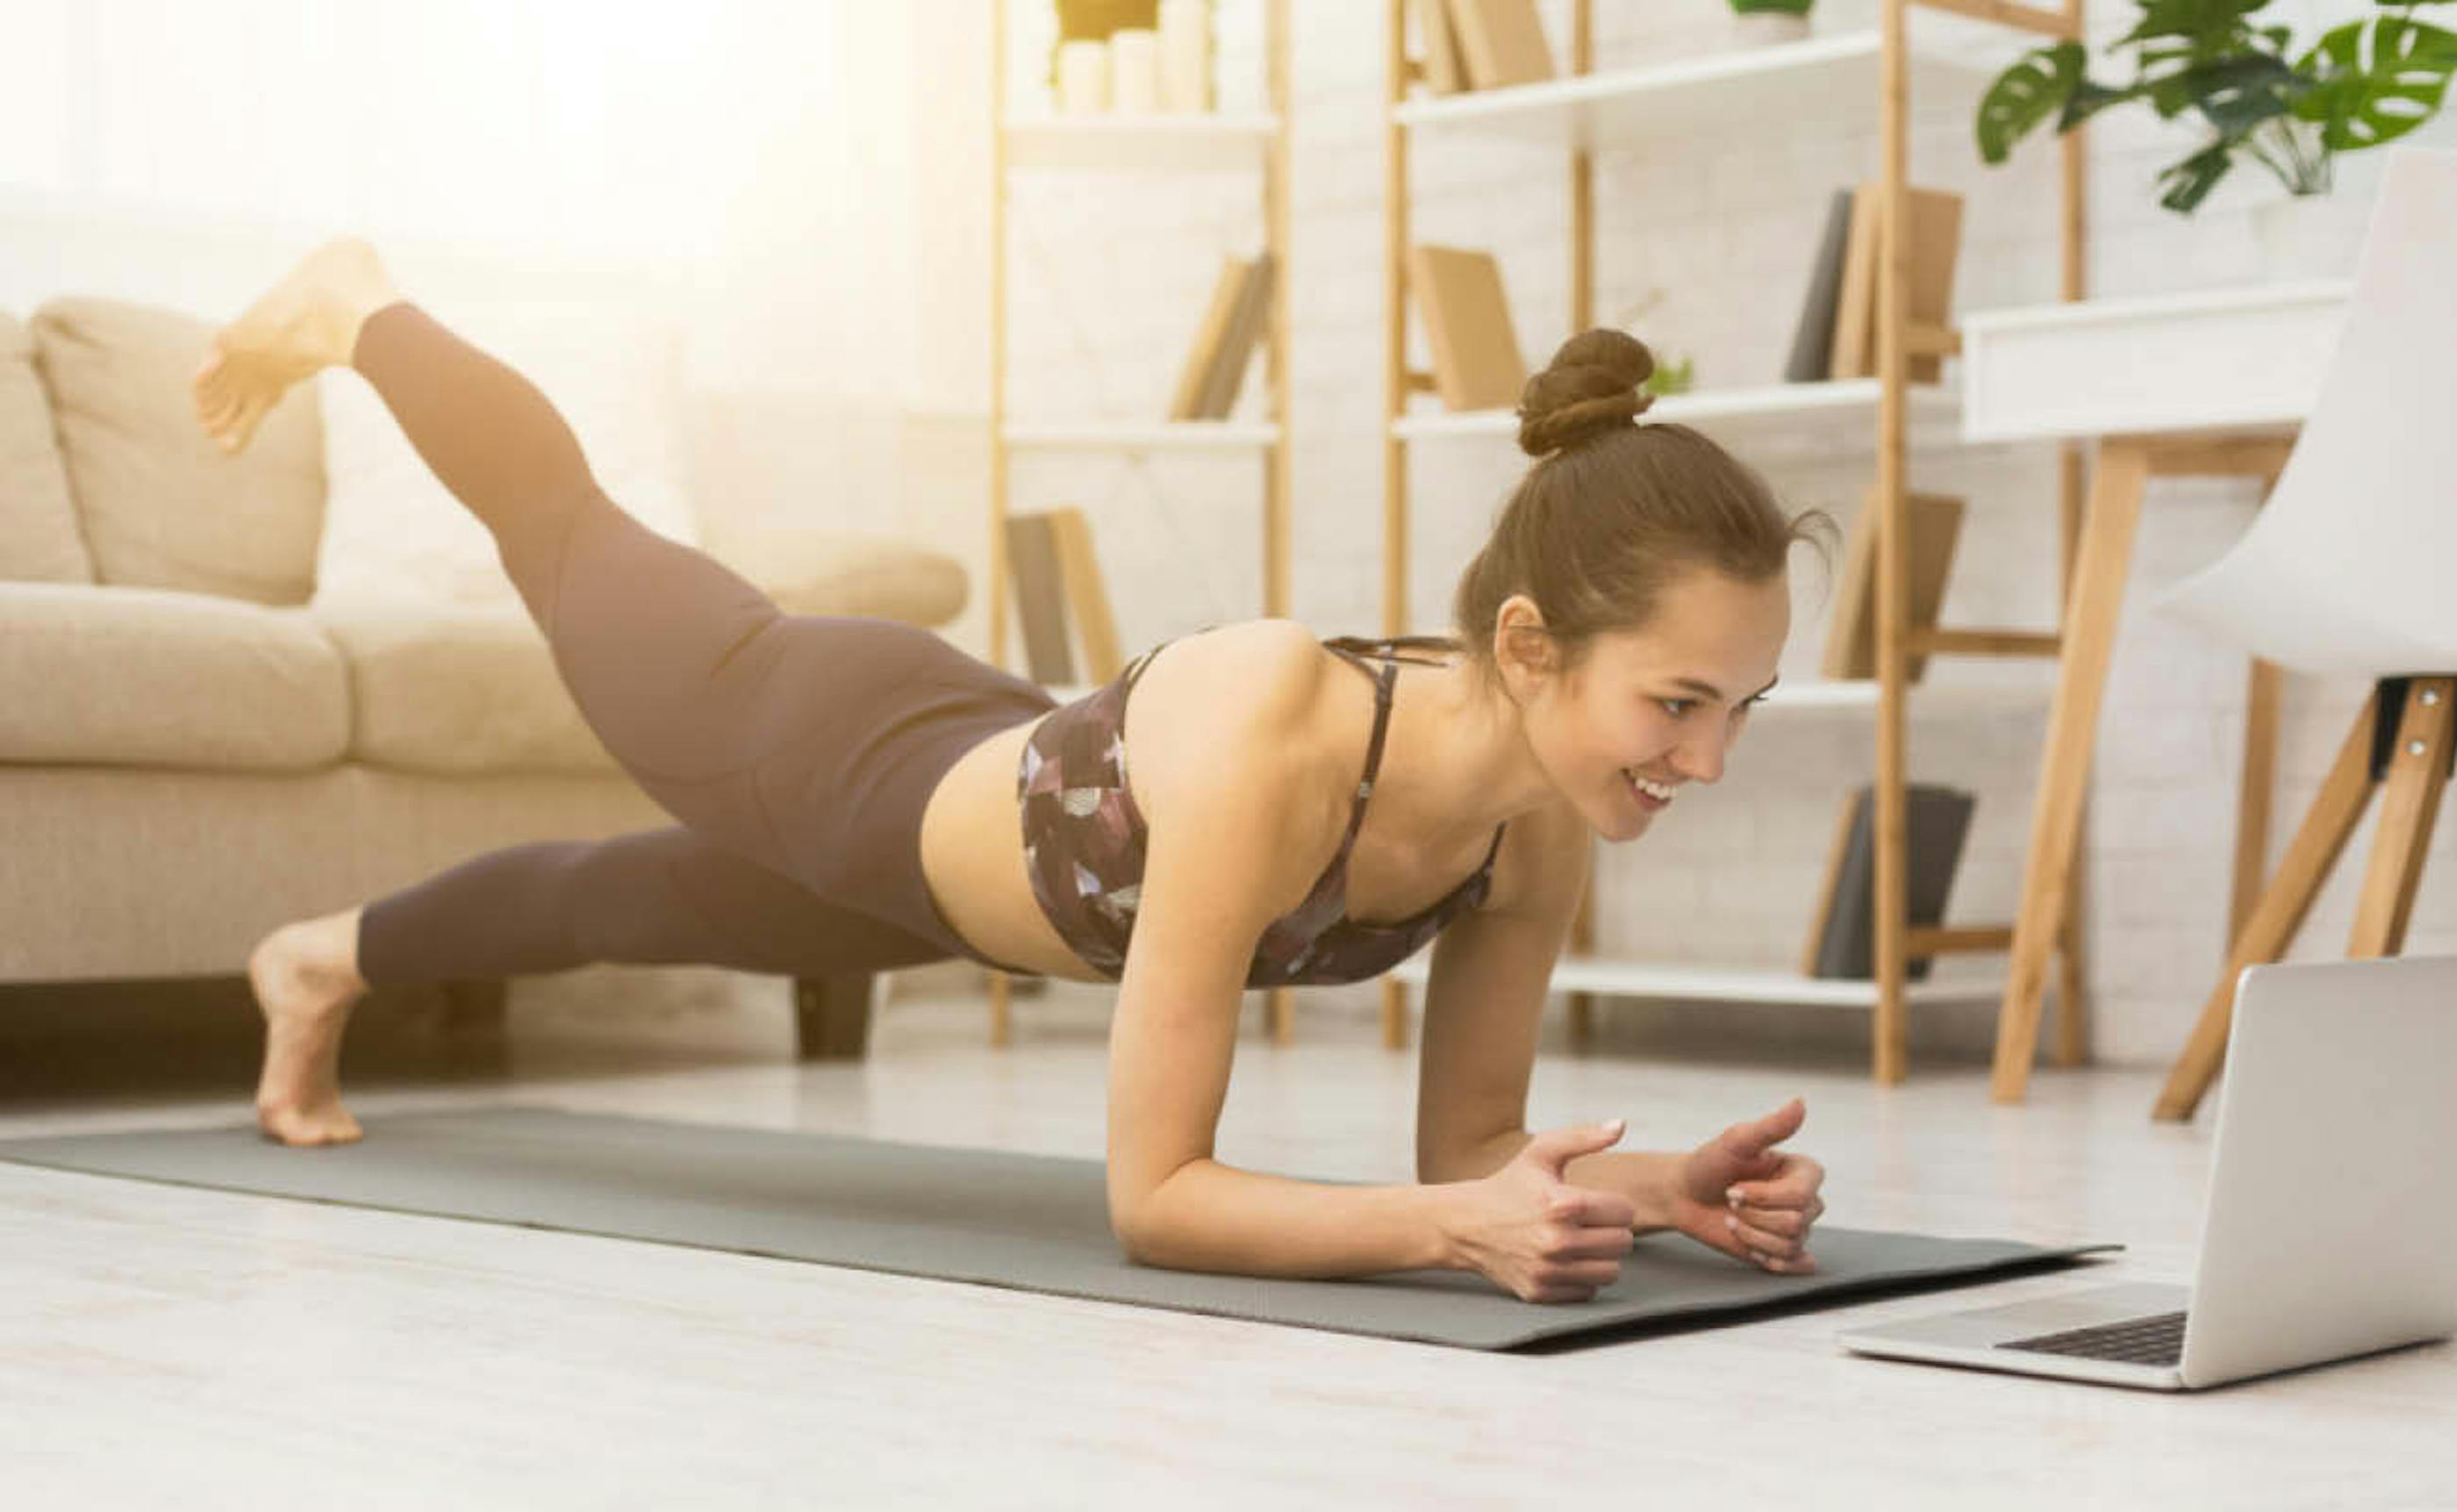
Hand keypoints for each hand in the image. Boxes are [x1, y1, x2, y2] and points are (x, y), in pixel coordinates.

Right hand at [1445, 1119, 1638, 1303]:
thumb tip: (1620, 1125)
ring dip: (1602, 1256)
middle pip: (1623, 1243)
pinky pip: (1588, 1291)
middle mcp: (1557, 1241)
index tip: (1597, 1203)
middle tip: (1591, 1223)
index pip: (1625, 1213)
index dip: (1615, 1205)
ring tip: (1583, 1242)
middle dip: (1612, 1230)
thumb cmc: (1509, 1186)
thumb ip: (1584, 1137)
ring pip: (1611, 1271)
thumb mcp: (1541, 1153)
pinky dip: (1582, 1277)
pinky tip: (1565, 1260)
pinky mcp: (1540, 1292)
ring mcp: (1548, 1270)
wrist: (1466, 1224)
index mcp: (1563, 1204)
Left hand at [1667, 1097, 1826, 1273]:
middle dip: (1752, 1215)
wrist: (1686, 1194)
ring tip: (1732, 1220)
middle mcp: (1806, 1200)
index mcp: (1803, 1171)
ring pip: (1788, 1244)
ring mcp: (1796, 1226)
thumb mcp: (1736, 1141)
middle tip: (1731, 1202)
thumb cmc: (1710, 1164)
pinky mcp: (1783, 1250)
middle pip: (1795, 1222)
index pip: (1801, 1195)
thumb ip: (1771, 1126)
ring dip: (1750, 1235)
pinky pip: (1791, 1263)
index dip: (1763, 1197)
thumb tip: (1799, 1102)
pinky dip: (1767, 1257)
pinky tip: (1750, 1245)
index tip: (1734, 1187)